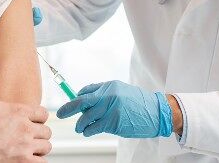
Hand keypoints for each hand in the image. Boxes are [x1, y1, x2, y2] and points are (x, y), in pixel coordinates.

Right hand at [0, 59, 51, 162]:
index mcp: (18, 111)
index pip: (43, 113)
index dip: (39, 117)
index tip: (33, 121)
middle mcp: (25, 128)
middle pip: (46, 131)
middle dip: (40, 133)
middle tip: (31, 136)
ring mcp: (25, 147)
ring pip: (46, 147)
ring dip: (40, 148)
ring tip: (31, 149)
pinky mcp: (22, 162)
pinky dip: (38, 161)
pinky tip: (29, 159)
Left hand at [56, 80, 172, 138]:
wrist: (157, 112)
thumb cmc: (138, 103)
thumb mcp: (121, 91)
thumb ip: (103, 93)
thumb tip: (83, 97)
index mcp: (109, 86)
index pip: (86, 91)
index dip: (75, 99)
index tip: (69, 105)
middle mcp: (109, 96)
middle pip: (82, 102)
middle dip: (68, 109)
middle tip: (60, 114)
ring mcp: (111, 110)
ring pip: (86, 117)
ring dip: (80, 124)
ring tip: (80, 127)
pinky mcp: (114, 122)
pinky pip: (94, 127)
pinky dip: (88, 130)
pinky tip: (87, 131)